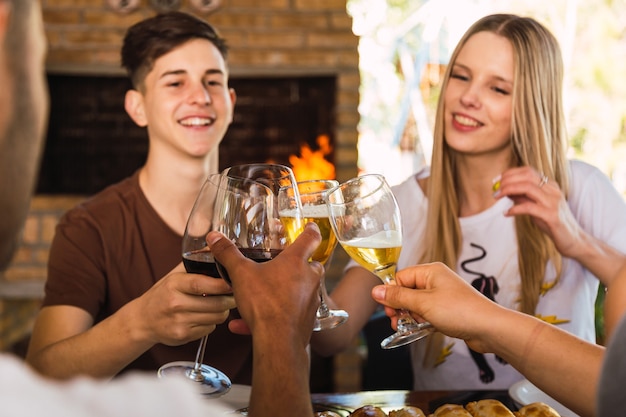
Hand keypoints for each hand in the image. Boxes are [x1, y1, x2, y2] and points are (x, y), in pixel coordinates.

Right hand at [132, 262, 234, 345]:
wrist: (142, 320)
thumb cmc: (163, 294)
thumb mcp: (174, 275)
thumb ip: (194, 263)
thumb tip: (216, 246)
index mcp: (174, 284)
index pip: (201, 283)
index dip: (221, 284)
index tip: (234, 281)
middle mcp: (175, 303)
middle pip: (215, 303)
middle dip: (230, 298)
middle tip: (236, 293)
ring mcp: (179, 322)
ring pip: (216, 317)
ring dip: (223, 310)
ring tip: (219, 303)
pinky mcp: (183, 336)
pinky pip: (210, 328)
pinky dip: (212, 322)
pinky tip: (204, 316)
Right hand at [207, 222, 323, 346]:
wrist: (278, 341)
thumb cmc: (264, 303)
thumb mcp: (241, 274)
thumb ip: (227, 253)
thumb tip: (214, 237)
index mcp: (296, 261)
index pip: (311, 237)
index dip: (311, 229)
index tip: (310, 226)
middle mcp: (310, 278)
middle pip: (311, 264)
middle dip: (298, 264)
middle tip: (281, 264)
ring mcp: (312, 299)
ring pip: (302, 289)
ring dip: (284, 290)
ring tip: (260, 296)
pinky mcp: (309, 318)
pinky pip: (291, 311)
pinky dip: (276, 314)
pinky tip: (248, 324)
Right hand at [371, 262, 501, 352]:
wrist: (489, 328)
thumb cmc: (460, 311)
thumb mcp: (423, 303)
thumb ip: (398, 297)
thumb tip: (376, 291)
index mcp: (431, 272)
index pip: (401, 277)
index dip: (392, 293)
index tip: (388, 309)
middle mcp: (436, 281)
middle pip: (407, 290)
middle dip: (399, 307)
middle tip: (396, 320)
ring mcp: (442, 296)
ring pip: (416, 303)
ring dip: (409, 316)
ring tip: (407, 327)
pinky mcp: (447, 310)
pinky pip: (426, 312)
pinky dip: (420, 320)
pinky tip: (420, 329)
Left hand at [494, 166, 583, 257]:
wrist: (573, 240)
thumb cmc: (552, 223)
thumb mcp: (535, 207)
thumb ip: (523, 198)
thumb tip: (506, 190)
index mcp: (550, 186)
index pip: (528, 171)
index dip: (510, 173)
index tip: (496, 180)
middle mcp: (553, 190)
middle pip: (527, 176)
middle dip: (507, 180)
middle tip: (494, 189)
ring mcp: (553, 202)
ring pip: (528, 188)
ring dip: (508, 190)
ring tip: (497, 197)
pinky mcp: (552, 216)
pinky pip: (529, 208)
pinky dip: (515, 208)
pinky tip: (507, 213)